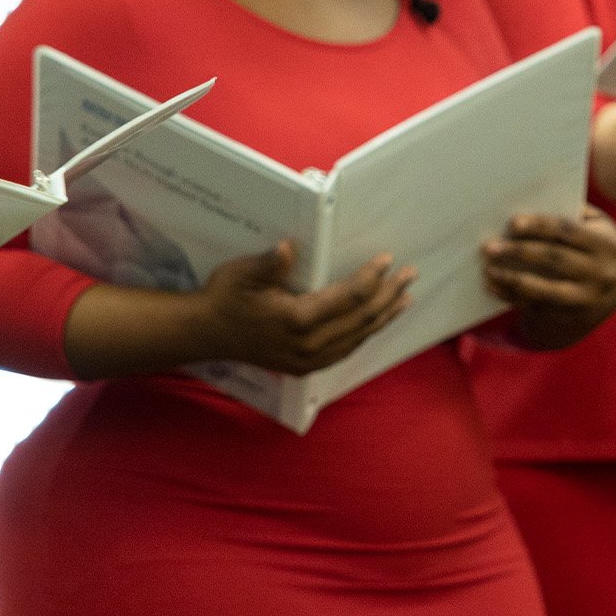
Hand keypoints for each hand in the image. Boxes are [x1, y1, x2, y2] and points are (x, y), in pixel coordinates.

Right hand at [189, 242, 412, 375]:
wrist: (205, 334)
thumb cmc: (224, 298)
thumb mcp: (241, 274)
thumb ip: (268, 264)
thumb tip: (287, 249)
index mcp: (296, 319)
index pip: (348, 297)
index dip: (371, 278)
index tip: (387, 260)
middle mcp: (308, 344)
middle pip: (361, 319)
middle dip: (388, 295)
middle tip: (410, 275)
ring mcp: (308, 360)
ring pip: (358, 337)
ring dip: (383, 317)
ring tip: (404, 298)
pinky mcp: (305, 367)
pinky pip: (345, 350)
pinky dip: (365, 334)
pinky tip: (375, 322)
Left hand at [481, 206, 615, 349]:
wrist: (610, 293)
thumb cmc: (591, 249)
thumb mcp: (594, 228)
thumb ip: (571, 215)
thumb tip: (529, 203)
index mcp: (606, 243)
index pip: (568, 230)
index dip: (540, 226)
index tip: (513, 223)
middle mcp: (602, 271)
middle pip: (554, 258)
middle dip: (519, 251)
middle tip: (489, 247)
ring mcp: (588, 296)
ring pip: (545, 288)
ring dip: (513, 278)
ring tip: (488, 269)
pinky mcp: (572, 314)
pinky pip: (538, 305)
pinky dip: (512, 296)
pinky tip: (493, 287)